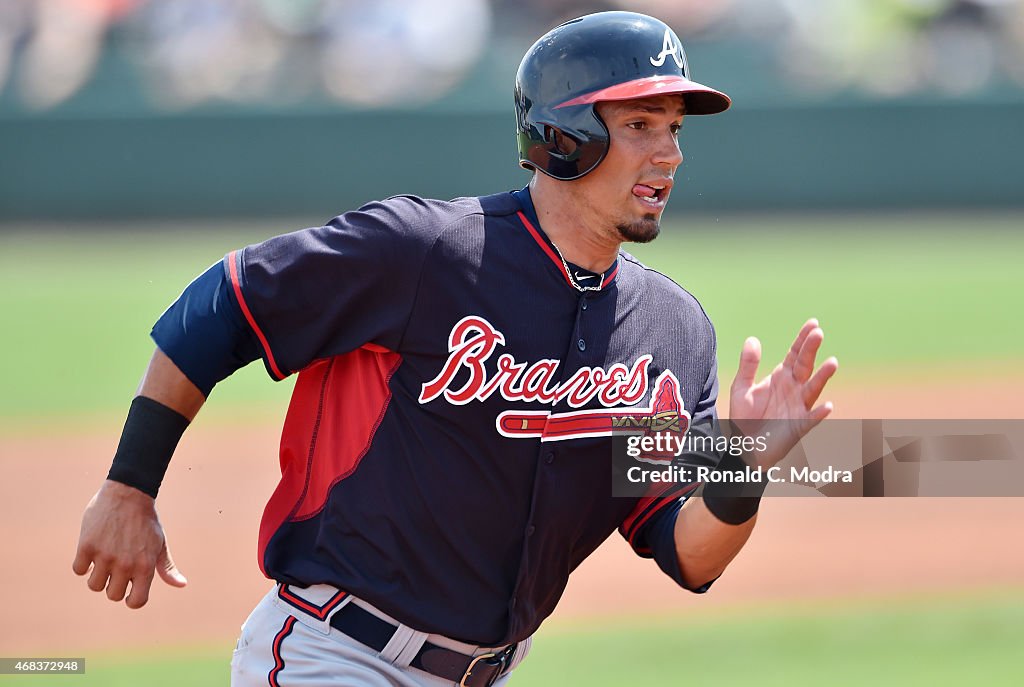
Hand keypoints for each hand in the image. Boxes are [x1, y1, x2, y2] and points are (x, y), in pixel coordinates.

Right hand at [72, 480, 186, 608]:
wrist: (129, 493)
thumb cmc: (146, 521)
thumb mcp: (160, 543)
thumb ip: (166, 567)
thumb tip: (181, 585)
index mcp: (145, 566)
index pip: (136, 602)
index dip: (132, 599)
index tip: (129, 589)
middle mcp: (125, 564)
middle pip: (113, 595)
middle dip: (114, 585)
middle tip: (118, 568)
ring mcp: (105, 555)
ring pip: (94, 585)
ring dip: (98, 575)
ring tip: (105, 558)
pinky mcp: (87, 546)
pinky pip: (78, 569)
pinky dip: (83, 563)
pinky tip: (93, 550)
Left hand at [728, 318, 837, 467]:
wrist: (743, 446)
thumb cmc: (745, 417)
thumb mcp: (741, 388)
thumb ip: (748, 365)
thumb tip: (753, 339)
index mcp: (782, 377)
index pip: (795, 354)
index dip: (803, 339)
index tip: (813, 323)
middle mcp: (794, 389)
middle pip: (805, 366)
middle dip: (811, 350)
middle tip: (818, 333)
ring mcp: (798, 407)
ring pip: (813, 389)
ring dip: (822, 377)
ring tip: (832, 362)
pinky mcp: (798, 426)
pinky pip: (811, 420)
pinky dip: (819, 414)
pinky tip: (826, 406)